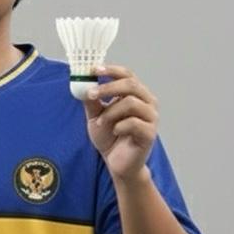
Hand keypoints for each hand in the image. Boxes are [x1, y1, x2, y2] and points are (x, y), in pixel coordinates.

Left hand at [83, 64, 158, 180]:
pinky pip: (134, 123)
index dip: (111, 70)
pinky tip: (115, 132)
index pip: (127, 75)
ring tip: (101, 123)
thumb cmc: (110, 138)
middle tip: (91, 94)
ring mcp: (151, 118)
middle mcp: (147, 102)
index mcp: (136, 94)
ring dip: (110, 112)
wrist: (117, 163)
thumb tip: (82, 83)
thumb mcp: (96, 116)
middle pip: (131, 84)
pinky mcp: (150, 133)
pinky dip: (119, 126)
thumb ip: (92, 101)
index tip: (93, 70)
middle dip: (108, 88)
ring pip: (131, 102)